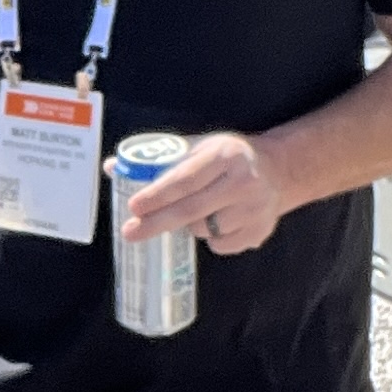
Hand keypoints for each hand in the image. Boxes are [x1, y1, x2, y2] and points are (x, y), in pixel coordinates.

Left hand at [120, 129, 290, 254]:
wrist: (279, 170)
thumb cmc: (228, 157)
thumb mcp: (200, 146)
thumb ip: (159, 156)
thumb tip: (112, 167)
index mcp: (226, 155)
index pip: (185, 179)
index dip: (157, 194)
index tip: (134, 207)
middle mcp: (244, 182)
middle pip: (191, 210)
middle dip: (156, 223)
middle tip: (130, 232)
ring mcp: (255, 209)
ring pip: (204, 230)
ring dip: (188, 226)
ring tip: (195, 210)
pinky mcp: (260, 231)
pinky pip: (220, 245)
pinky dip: (210, 238)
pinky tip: (218, 220)